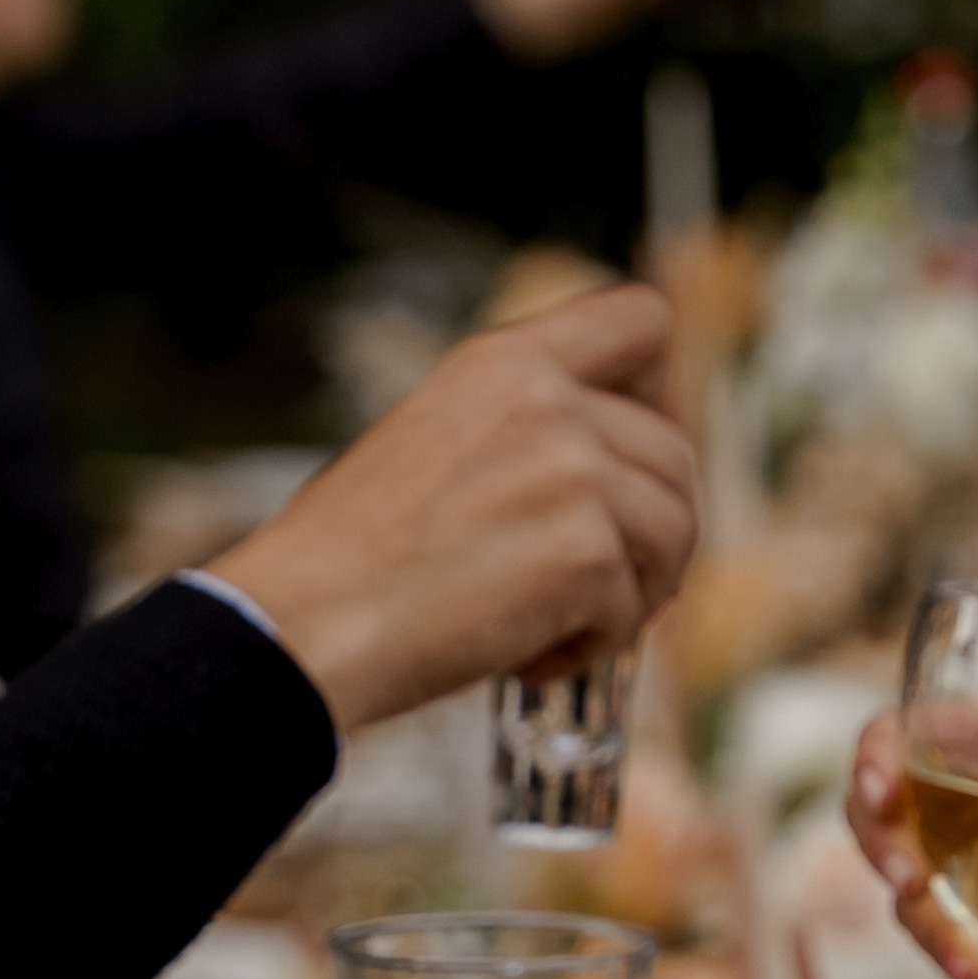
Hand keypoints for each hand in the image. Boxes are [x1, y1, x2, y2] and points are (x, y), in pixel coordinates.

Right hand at [212, 285, 697, 737]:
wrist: (302, 624)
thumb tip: (615, 487)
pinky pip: (630, 613)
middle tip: (595, 588)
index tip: (627, 460)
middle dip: (652, 531)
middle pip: (675, 454)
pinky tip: (521, 659)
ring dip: (631, 595)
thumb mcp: (434, 443)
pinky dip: (587, 651)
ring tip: (554, 627)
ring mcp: (573, 472)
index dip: (660, 393)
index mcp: (504, 361)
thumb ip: (521, 435)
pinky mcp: (585, 553)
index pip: (642, 320)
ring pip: (675, 533)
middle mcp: (548, 400)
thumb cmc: (350, 560)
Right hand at [845, 710, 977, 978]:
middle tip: (913, 889)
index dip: (876, 759)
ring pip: (913, 901)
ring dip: (938, 940)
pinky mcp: (972, 918)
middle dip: (887, 857)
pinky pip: (957, 945)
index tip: (880, 790)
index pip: (896, 735)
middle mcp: (949, 800)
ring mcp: (952, 865)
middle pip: (880, 823)